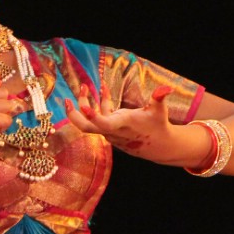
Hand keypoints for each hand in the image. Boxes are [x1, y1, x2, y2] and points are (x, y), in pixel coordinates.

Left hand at [66, 84, 193, 162]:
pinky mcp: (110, 129)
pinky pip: (100, 116)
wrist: (157, 145)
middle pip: (86, 127)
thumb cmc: (158, 125)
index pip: (104, 124)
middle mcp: (112, 130)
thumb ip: (159, 98)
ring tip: (84, 87)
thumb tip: (166, 88)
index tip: (83, 106)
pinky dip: (99, 104)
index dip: (93, 116)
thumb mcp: (160, 111)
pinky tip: (102, 88)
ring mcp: (109, 131)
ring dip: (85, 103)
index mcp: (122, 125)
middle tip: (66, 100)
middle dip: (74, 115)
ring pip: (90, 120)